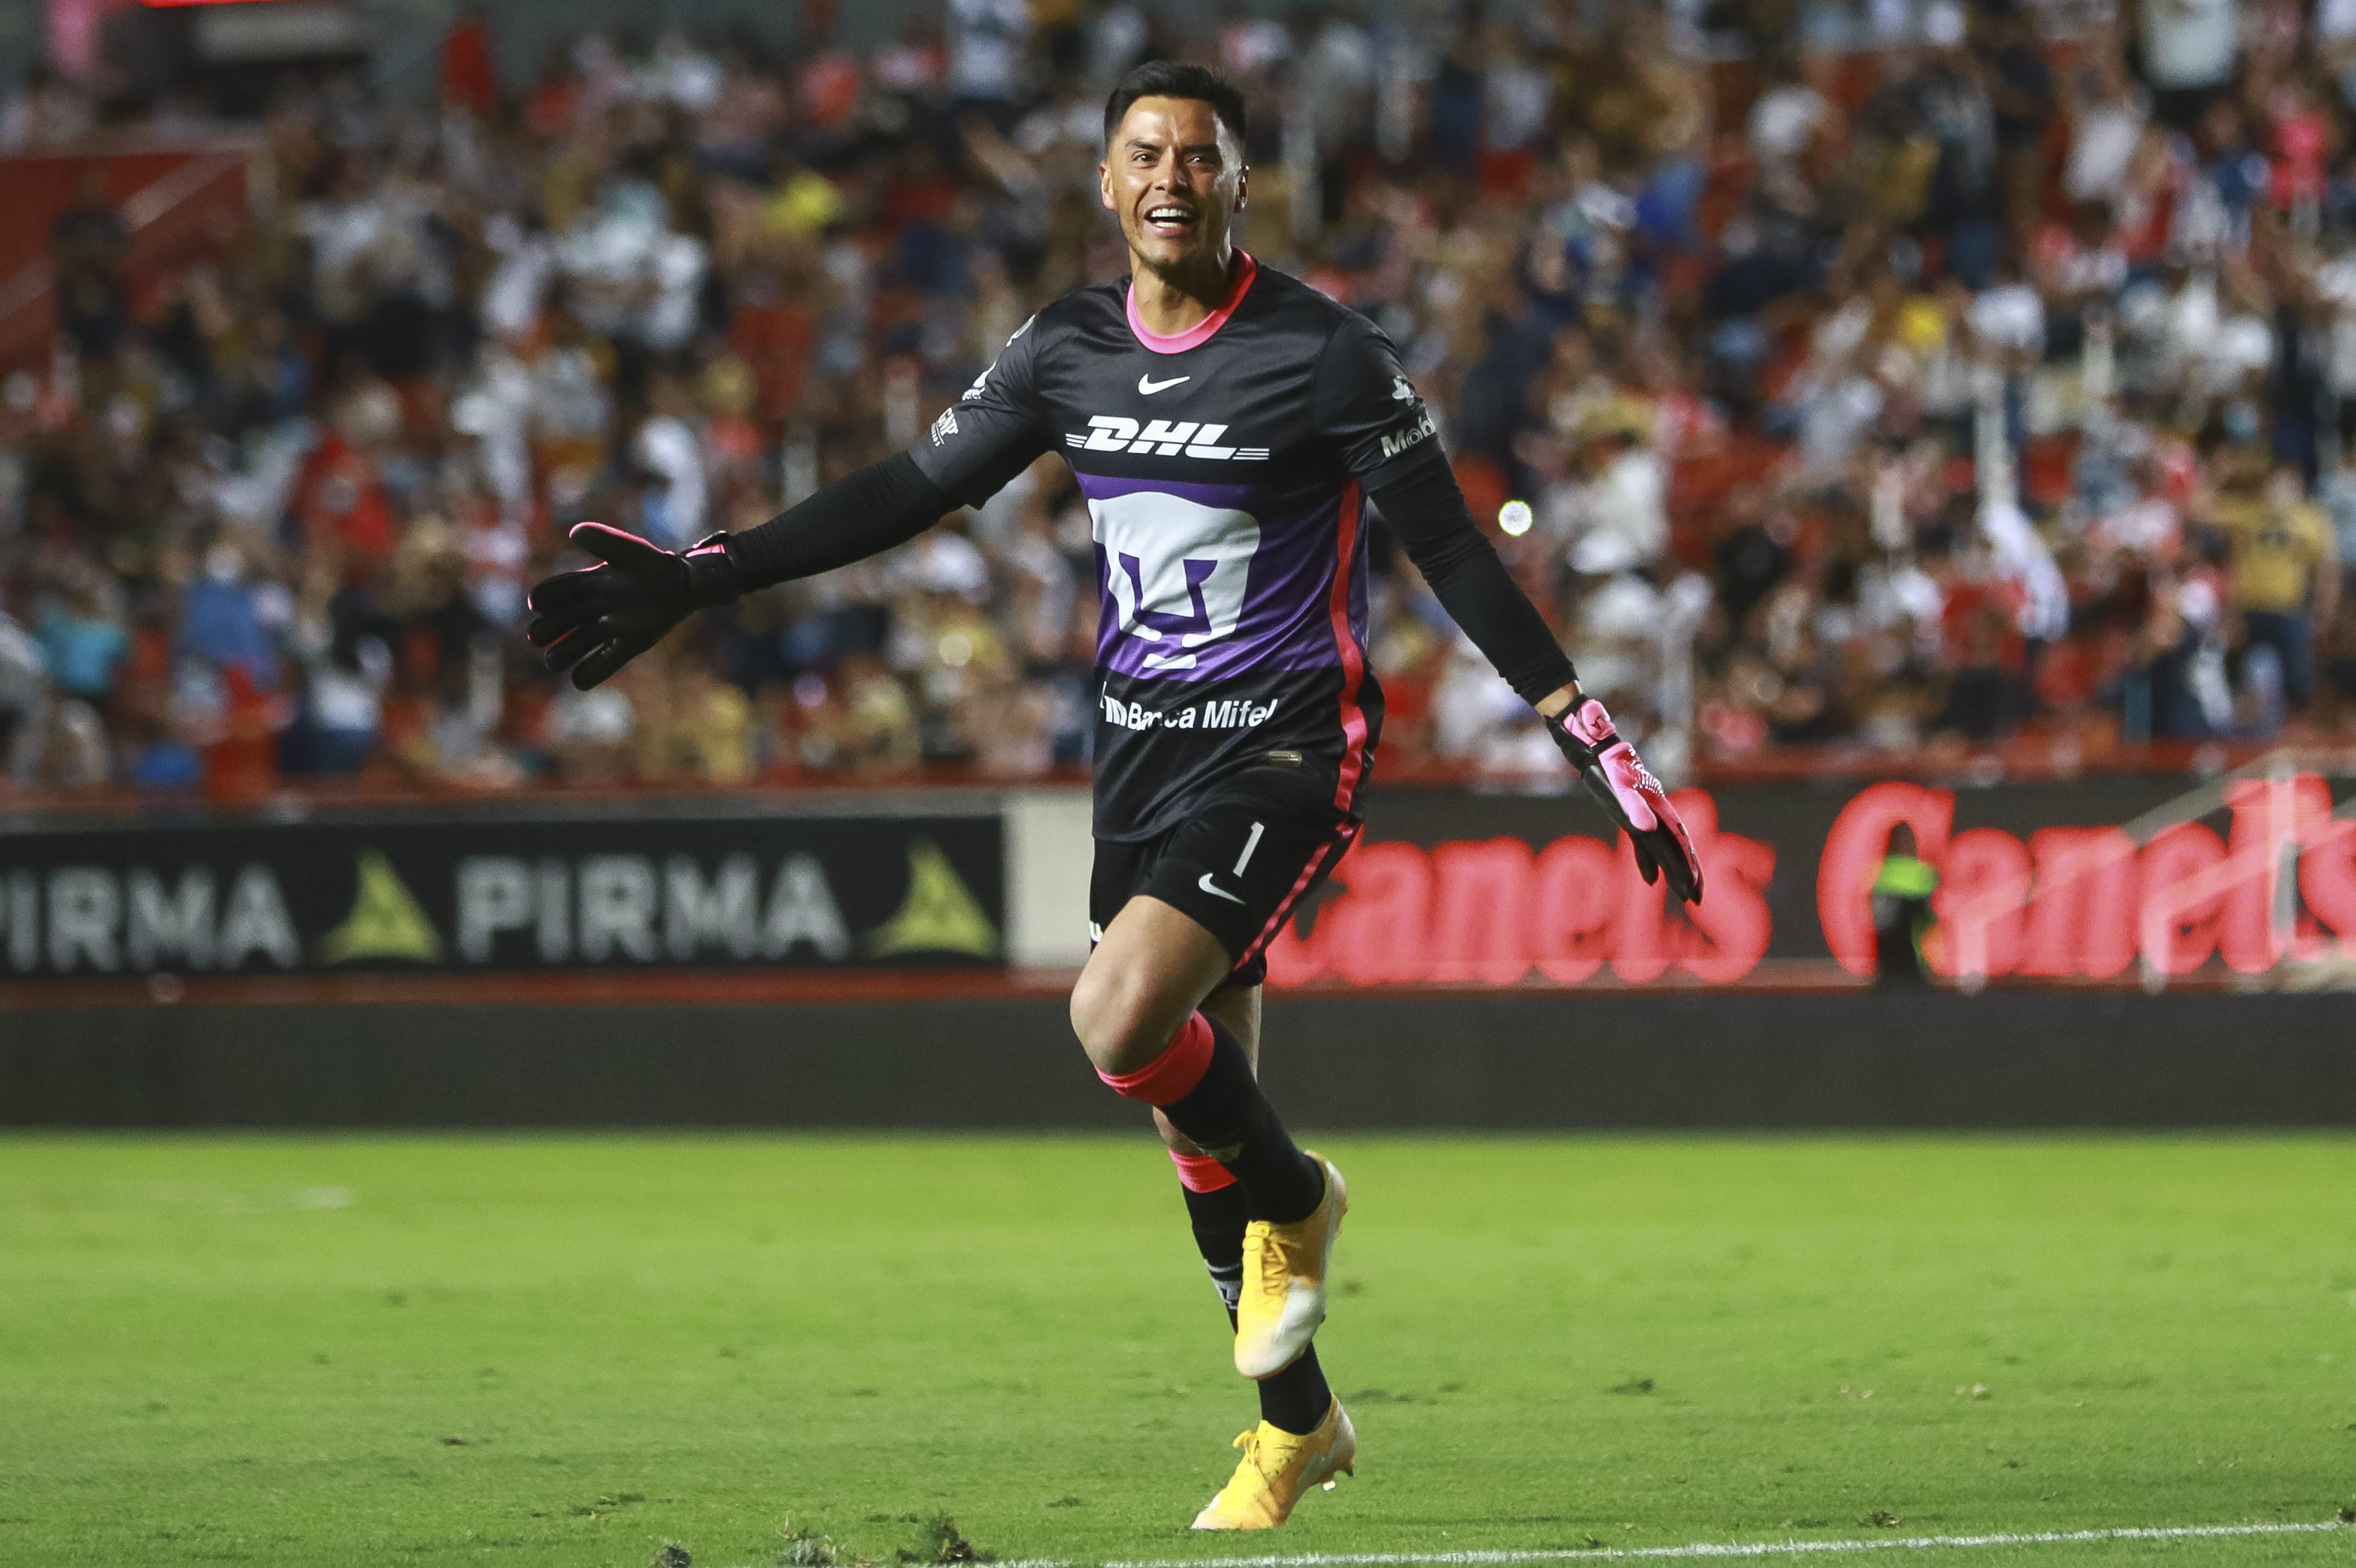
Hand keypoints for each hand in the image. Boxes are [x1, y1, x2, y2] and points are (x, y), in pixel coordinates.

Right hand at [526, 523, 743, 689]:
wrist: (683, 584)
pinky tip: (579, 679)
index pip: (556, 593)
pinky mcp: (627, 644)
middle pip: (559, 623)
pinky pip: (604, 663)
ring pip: (576, 646)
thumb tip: (575, 533)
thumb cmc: (652, 564)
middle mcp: (593, 608)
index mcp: (588, 584)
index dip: (545, 598)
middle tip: (539, 636)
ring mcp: (609, 628)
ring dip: (564, 654)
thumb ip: (604, 540)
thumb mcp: (628, 550)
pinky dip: (591, 672)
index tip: (538, 603)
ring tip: (555, 660)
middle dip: (546, 631)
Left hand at [1545, 696, 1704, 904]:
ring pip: (1664, 849)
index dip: (1687, 868)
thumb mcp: (1620, 787)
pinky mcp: (1630, 816)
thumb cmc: (1609, 766)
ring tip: (1684, 894)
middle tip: (1697, 901)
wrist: (1597, 747)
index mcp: (1658, 810)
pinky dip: (1648, 863)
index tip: (1694, 891)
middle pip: (1678, 849)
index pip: (1678, 845)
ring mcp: (1645, 816)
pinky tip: (1651, 880)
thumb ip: (1634, 808)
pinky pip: (1645, 846)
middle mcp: (1656, 815)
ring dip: (1673, 872)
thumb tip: (1646, 830)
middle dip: (1689, 874)